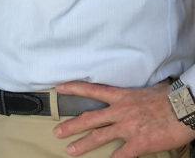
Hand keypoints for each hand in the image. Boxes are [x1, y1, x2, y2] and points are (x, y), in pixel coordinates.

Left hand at [52, 80, 194, 156]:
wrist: (184, 107)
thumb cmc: (168, 98)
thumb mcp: (144, 91)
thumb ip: (132, 98)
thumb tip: (133, 98)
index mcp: (121, 97)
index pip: (92, 90)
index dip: (74, 88)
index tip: (59, 88)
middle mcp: (120, 111)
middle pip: (90, 119)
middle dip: (71, 126)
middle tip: (57, 132)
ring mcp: (128, 128)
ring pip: (99, 137)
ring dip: (83, 144)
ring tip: (70, 151)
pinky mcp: (139, 143)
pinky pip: (122, 154)